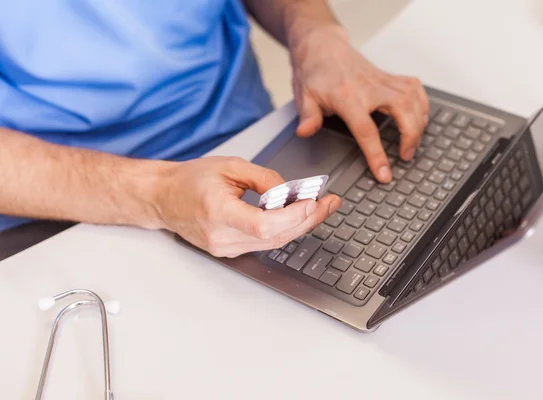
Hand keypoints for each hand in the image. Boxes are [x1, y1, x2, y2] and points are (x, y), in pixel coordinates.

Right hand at [156, 156, 340, 257]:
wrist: (165, 198)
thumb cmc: (191, 180)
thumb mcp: (230, 166)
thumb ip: (264, 178)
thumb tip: (290, 193)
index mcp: (218, 211)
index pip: (263, 225)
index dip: (293, 216)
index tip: (313, 202)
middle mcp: (221, 236)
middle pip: (276, 237)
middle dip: (308, 219)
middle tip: (329, 203)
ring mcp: (225, 248)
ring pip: (274, 243)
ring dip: (300, 225)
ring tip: (319, 207)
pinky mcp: (229, 251)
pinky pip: (265, 244)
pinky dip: (284, 229)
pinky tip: (297, 216)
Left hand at [290, 26, 429, 182]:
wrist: (322, 46)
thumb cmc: (314, 72)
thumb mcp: (304, 96)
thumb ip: (308, 116)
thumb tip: (305, 132)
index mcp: (348, 97)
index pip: (366, 131)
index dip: (377, 155)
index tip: (384, 173)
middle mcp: (370, 88)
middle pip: (403, 110)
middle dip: (411, 136)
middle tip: (406, 156)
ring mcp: (382, 81)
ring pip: (413, 98)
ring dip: (419, 122)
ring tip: (413, 142)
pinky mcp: (389, 76)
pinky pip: (414, 87)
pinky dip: (422, 103)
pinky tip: (420, 118)